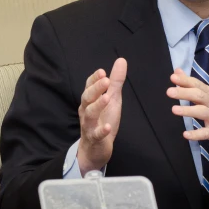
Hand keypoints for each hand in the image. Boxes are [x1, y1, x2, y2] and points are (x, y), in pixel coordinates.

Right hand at [77, 58, 127, 173]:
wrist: (95, 147)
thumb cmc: (102, 119)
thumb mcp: (112, 99)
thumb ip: (116, 81)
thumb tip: (121, 60)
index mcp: (90, 100)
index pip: (89, 86)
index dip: (94, 79)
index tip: (103, 72)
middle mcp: (86, 110)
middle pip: (87, 98)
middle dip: (96, 88)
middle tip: (106, 80)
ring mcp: (89, 125)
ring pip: (89, 114)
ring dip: (98, 105)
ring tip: (107, 98)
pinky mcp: (94, 138)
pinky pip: (96, 134)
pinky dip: (102, 130)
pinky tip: (108, 127)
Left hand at [167, 68, 208, 158]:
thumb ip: (192, 85)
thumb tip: (177, 72)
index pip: (198, 85)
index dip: (186, 81)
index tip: (173, 78)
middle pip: (200, 96)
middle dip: (184, 93)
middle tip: (169, 91)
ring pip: (202, 112)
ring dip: (188, 110)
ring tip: (174, 109)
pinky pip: (207, 133)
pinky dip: (197, 134)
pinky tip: (186, 134)